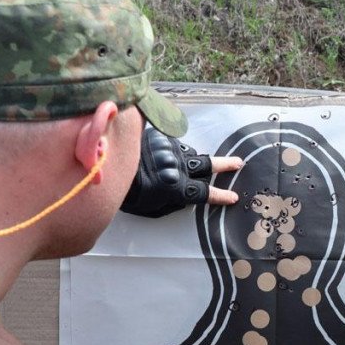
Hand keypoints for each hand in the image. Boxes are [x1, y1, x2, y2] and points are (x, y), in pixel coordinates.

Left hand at [122, 126, 242, 217]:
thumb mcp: (154, 208)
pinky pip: (173, 144)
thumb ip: (173, 202)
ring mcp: (169, 149)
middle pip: (207, 165)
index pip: (205, 193)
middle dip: (225, 165)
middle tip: (238, 163)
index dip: (221, 196)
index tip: (233, 197)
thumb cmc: (129, 196)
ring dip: (192, 160)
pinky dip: (173, 150)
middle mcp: (177, 165)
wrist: (106, 167)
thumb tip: (184, 197)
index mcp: (176, 187)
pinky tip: (166, 154)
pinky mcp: (159, 136)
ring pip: (189, 153)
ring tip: (190, 164)